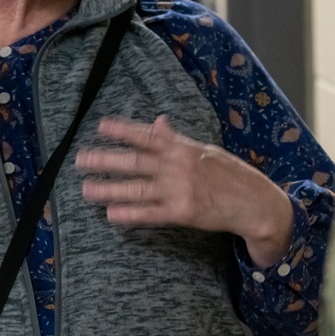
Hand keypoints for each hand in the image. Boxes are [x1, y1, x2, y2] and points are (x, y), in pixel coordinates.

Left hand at [75, 115, 293, 267]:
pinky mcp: (182, 213)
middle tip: (81, 160)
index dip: (124, 130)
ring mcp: (179, 190)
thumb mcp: (205, 150)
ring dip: (110, 189)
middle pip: (136, 161)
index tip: (100, 126)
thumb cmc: (228, 174)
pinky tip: (111, 214)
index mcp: (183, 148)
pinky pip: (151, 214)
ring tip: (86, 189)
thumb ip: (177, 138)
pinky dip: (130, 214)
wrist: (253, 201)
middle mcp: (178, 166)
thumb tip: (158, 121)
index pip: (148, 136)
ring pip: (138, 188)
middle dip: (106, 160)